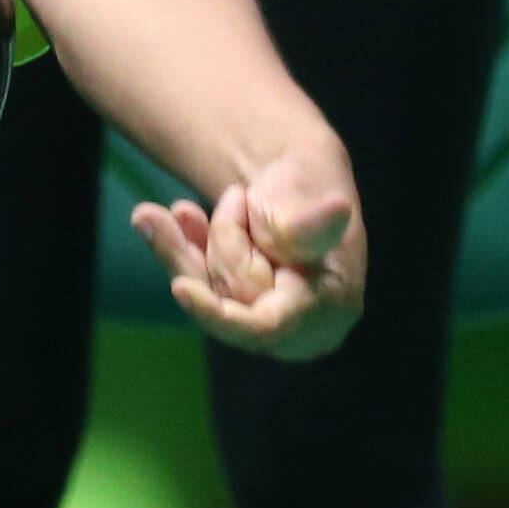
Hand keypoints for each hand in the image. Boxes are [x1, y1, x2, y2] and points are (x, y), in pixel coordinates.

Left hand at [134, 147, 364, 360]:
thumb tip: (337, 211)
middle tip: (235, 194)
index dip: (219, 314)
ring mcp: (266, 321)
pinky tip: (170, 222)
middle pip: (231, 303)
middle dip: (222, 243)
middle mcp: (298, 328)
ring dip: (187, 247)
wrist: (294, 179)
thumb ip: (310, 222)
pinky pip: (200, 288)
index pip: (266, 326)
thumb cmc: (310, 183)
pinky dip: (184, 252)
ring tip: (177, 210)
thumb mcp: (306, 197)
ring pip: (208, 295)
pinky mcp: (239, 311)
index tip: (179, 287)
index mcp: (330, 307)